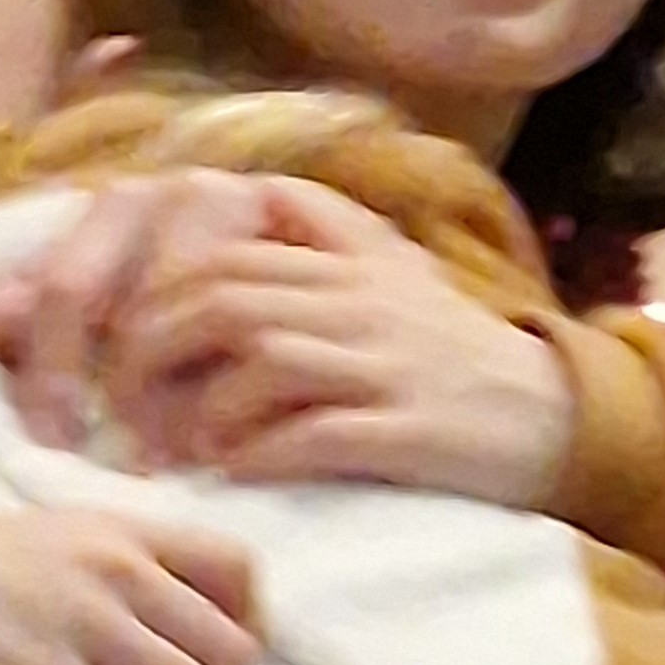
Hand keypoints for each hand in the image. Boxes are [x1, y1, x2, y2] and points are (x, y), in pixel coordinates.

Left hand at [0, 168, 575, 505]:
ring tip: (178, 446)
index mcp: (344, 256)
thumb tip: (243, 191)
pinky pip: (311, 435)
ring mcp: (384, 363)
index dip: (149, 291)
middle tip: (122, 406)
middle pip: (223, 299)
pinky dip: (258, 456)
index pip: (220, 248)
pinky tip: (235, 474)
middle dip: (153, 351)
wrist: (552, 417)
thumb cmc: (446, 351)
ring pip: (262, 358)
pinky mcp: (405, 430)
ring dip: (202, 409)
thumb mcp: (387, 268)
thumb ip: (318, 227)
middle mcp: (360, 298)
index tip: (112, 342)